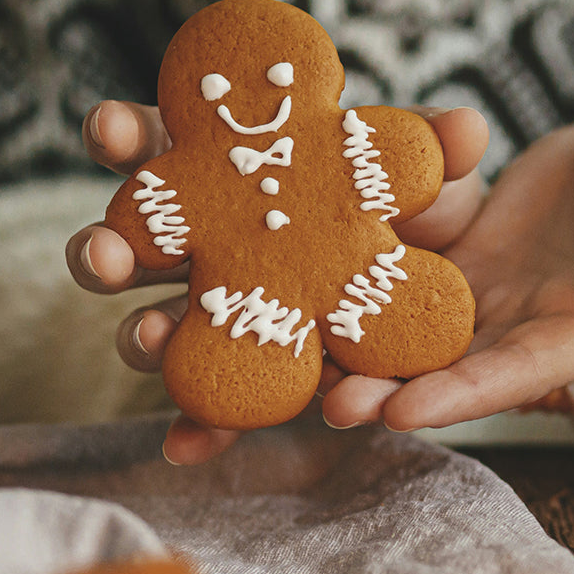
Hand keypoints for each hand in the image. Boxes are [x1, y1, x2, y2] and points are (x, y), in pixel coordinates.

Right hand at [64, 100, 489, 463]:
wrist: (455, 295)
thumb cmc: (417, 215)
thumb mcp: (432, 180)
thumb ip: (436, 153)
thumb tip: (469, 128)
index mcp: (234, 175)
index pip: (165, 147)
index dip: (129, 135)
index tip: (108, 129)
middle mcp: (212, 246)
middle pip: (136, 244)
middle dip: (106, 247)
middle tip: (104, 253)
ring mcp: (228, 318)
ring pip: (162, 327)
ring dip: (143, 337)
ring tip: (149, 341)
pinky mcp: (260, 381)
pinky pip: (216, 409)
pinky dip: (198, 427)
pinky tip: (185, 445)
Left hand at [319, 102, 573, 432]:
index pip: (518, 374)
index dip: (463, 396)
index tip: (403, 412)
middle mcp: (530, 325)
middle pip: (452, 370)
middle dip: (391, 390)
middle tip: (326, 402)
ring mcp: (491, 293)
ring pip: (417, 332)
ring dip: (362, 350)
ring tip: (297, 360)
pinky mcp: (462, 255)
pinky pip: (405, 274)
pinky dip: (360, 287)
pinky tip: (303, 288)